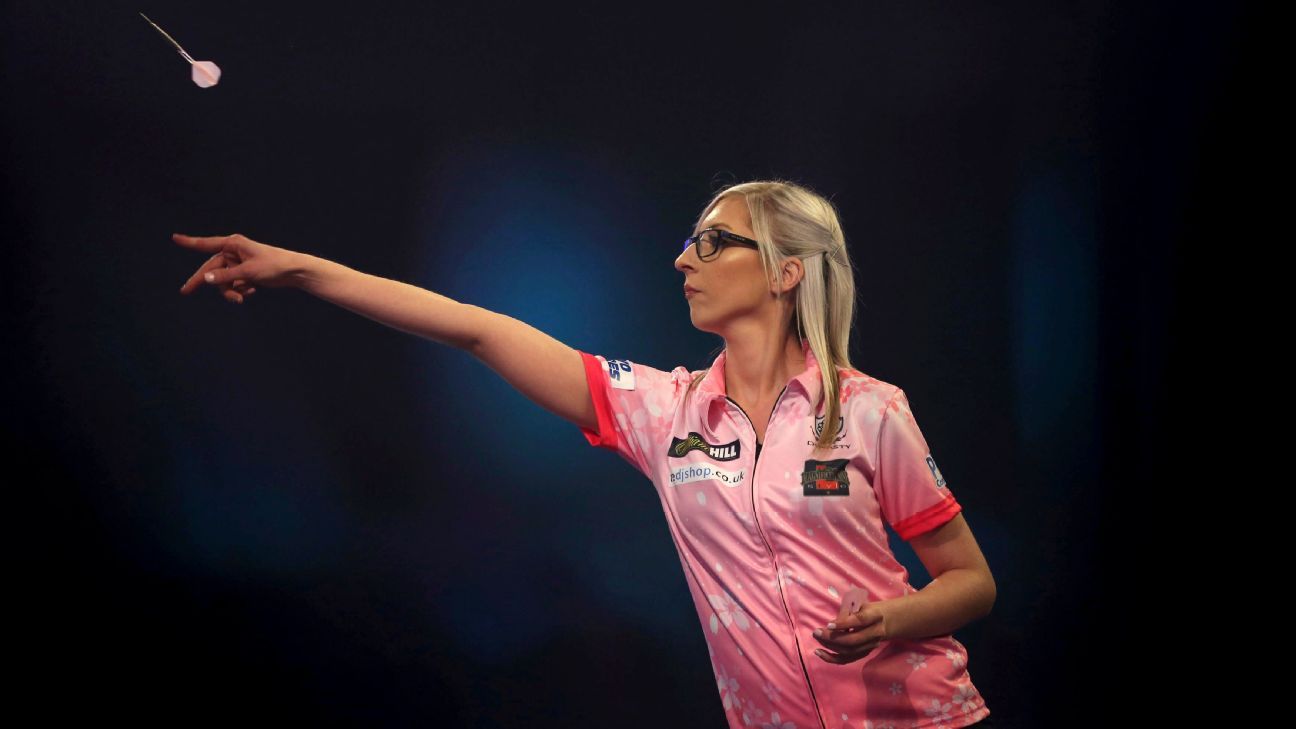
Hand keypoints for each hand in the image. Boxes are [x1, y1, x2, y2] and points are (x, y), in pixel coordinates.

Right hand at [173, 233, 300, 303]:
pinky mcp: (245, 273)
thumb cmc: (273, 266)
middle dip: (204, 282)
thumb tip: (204, 278)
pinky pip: (234, 284)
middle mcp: (233, 252)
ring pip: (223, 280)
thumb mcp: (248, 272)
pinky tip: (253, 291)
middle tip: (185, 292)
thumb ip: (225, 276)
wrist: (294, 272)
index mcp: (233, 244)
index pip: (206, 244)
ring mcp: (239, 263)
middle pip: (211, 268)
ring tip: (241, 298)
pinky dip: (241, 290)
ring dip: (230, 291)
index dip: (190, 242)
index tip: (174, 238)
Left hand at [811, 594, 887, 664]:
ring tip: (817, 637)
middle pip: (853, 640)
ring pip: (849, 651)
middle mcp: (876, 633)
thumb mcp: (858, 604)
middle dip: (832, 638)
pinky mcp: (864, 653)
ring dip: (830, 646)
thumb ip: (846, 613)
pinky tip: (819, 652)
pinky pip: (846, 659)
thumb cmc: (865, 609)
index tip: (828, 624)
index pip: (860, 621)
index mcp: (875, 616)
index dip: (844, 623)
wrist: (883, 620)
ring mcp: (871, 646)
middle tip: (816, 632)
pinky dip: (831, 658)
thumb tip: (830, 626)